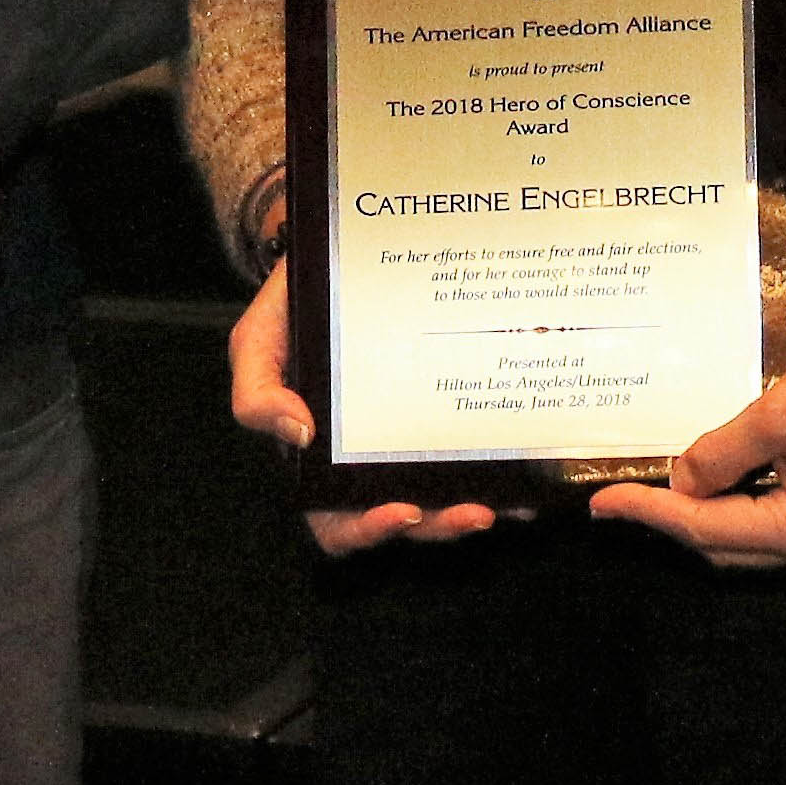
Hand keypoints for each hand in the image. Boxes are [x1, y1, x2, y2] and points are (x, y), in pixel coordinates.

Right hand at [226, 260, 501, 555]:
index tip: (401, 511)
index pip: (336, 518)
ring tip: (508, 500)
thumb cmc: (291, 307)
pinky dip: (505, 468)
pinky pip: (478, 449)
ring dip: (479, 504)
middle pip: (404, 516)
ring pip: (446, 491)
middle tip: (474, 512)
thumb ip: (257, 392)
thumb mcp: (255, 342)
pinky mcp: (448, 407)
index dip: (366, 530)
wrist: (336, 254)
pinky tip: (531, 469)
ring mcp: (413, 434)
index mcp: (318, 456)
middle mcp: (368, 455)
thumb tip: (296, 434)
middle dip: (440, 525)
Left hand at [591, 263, 785, 574]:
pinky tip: (721, 477)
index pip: (707, 530)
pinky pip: (778, 524)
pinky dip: (744, 504)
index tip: (601, 505)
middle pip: (728, 546)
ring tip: (664, 484)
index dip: (651, 513)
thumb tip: (680, 483)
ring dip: (710, 514)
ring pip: (752, 539)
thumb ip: (719, 455)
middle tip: (626, 494)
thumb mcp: (778, 413)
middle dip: (678, 519)